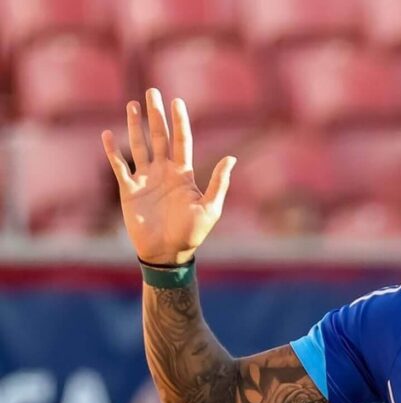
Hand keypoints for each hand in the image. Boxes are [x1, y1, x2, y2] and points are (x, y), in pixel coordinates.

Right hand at [101, 88, 235, 264]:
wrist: (167, 252)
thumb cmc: (192, 233)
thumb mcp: (210, 209)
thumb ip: (219, 183)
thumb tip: (231, 157)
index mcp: (184, 174)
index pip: (182, 141)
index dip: (180, 122)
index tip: (177, 102)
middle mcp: (165, 172)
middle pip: (160, 137)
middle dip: (156, 115)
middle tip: (152, 92)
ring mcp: (146, 179)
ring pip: (140, 146)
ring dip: (135, 126)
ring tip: (133, 105)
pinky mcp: (129, 189)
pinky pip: (119, 166)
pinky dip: (113, 151)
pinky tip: (108, 135)